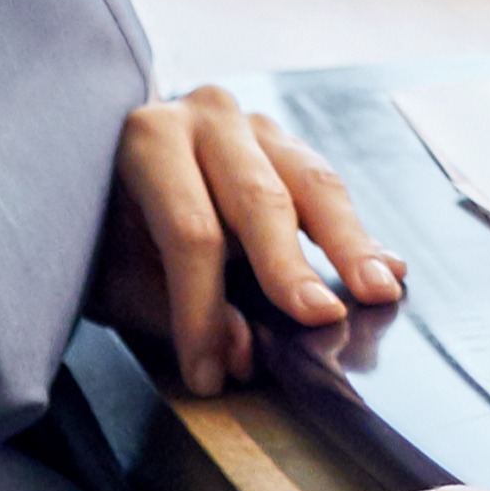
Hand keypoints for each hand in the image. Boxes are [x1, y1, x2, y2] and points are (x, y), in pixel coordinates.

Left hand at [106, 82, 403, 389]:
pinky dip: (356, 233)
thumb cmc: (109, 229)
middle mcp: (208, 116)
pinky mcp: (287, 143)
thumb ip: (170, 310)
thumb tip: (240, 352)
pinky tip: (386, 267)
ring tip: (379, 288)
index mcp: (150, 141)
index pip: (190, 231)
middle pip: (260, 199)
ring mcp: (255, 124)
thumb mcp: (116, 275)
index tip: (211, 374)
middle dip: (291, 267)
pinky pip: (327, 187)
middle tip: (321, 318)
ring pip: (313, 183)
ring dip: (349, 244)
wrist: (103, 168)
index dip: (202, 308)